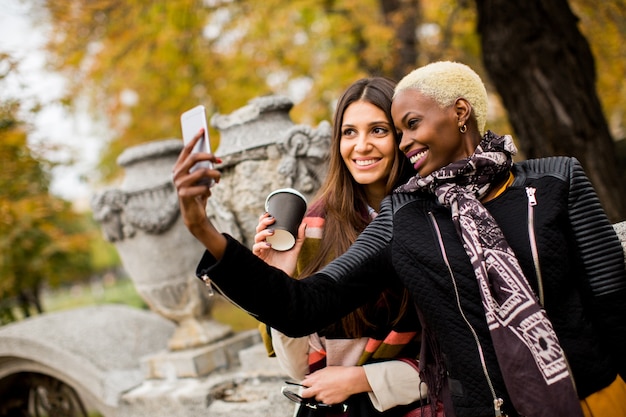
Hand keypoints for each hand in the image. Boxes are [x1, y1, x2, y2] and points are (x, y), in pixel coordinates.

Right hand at [172, 128, 225, 257]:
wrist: (193, 215)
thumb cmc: (198, 194)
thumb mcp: (201, 179)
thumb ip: (202, 167)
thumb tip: (212, 156)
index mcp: (179, 168)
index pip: (186, 149)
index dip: (194, 138)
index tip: (202, 129)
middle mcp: (176, 174)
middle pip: (194, 157)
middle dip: (209, 156)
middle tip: (219, 159)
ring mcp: (179, 184)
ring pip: (202, 172)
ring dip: (214, 175)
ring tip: (218, 179)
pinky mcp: (184, 194)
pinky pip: (203, 187)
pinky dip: (209, 190)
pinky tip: (208, 194)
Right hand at [252, 213, 304, 275]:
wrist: (285, 281)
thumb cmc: (288, 265)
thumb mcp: (295, 249)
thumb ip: (300, 237)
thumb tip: (304, 222)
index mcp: (270, 240)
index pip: (264, 227)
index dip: (264, 219)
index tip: (270, 214)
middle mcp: (264, 245)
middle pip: (259, 230)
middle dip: (263, 223)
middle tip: (272, 219)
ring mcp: (261, 251)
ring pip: (256, 238)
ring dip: (263, 233)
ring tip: (272, 232)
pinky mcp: (259, 259)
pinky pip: (256, 249)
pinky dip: (261, 245)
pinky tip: (268, 245)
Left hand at [300, 366, 370, 404]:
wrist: (350, 380)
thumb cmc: (340, 373)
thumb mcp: (326, 370)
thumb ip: (315, 374)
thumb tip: (308, 376)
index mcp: (315, 380)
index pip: (303, 384)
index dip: (305, 384)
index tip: (307, 384)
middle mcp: (317, 389)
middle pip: (304, 394)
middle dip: (306, 393)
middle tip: (310, 391)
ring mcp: (322, 396)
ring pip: (316, 398)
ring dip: (319, 395)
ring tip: (327, 390)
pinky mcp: (328, 402)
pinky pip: (325, 401)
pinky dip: (327, 398)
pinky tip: (332, 393)